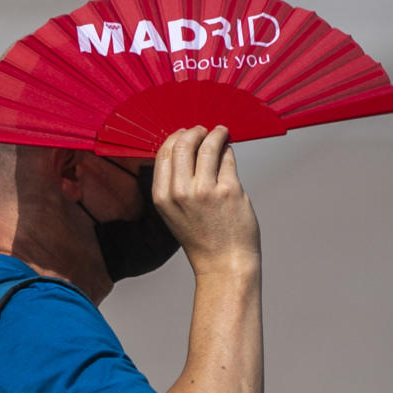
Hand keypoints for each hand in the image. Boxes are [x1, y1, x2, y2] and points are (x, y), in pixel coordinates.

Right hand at [152, 126, 260, 275]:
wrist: (224, 263)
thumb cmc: (202, 238)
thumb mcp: (174, 213)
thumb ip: (174, 184)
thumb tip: (186, 149)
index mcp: (162, 197)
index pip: (164, 153)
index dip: (176, 138)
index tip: (185, 133)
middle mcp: (181, 192)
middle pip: (183, 144)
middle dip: (195, 132)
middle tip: (204, 129)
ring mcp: (206, 190)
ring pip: (208, 146)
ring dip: (216, 134)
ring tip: (221, 132)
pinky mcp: (229, 190)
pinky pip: (228, 159)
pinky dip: (229, 150)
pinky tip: (230, 151)